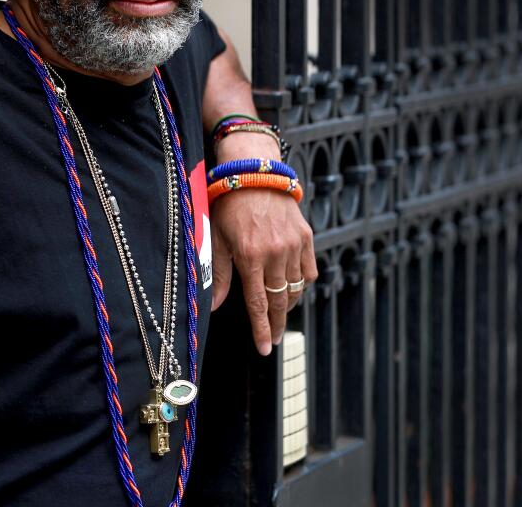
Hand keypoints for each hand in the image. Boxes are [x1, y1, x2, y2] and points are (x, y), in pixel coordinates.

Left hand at [209, 133, 317, 355]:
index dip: (262, 329)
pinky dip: (302, 283)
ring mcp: (293, 246)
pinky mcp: (306, 237)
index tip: (266, 348)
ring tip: (280, 313)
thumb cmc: (229, 204)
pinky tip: (293, 287)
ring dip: (288, 304)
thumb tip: (212, 306)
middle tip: (275, 338)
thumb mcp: (216, 238)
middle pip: (280, 301)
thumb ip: (216, 274)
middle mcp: (275, 254)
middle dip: (277, 324)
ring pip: (296, 288)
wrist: (255, 173)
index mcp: (250, 256)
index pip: (258, 303)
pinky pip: (309, 271)